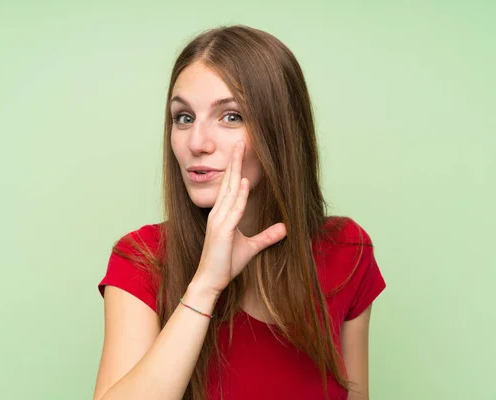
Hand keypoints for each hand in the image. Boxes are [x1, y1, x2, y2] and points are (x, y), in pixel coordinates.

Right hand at [192, 141, 286, 293]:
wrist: (210, 280)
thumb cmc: (225, 264)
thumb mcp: (251, 248)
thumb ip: (267, 236)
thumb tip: (285, 228)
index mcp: (222, 215)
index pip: (230, 187)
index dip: (237, 169)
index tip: (242, 152)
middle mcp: (218, 213)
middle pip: (228, 182)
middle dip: (235, 162)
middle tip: (241, 142)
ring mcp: (219, 220)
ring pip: (230, 191)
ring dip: (237, 171)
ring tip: (241, 152)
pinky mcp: (222, 230)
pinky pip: (233, 209)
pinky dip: (239, 196)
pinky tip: (245, 182)